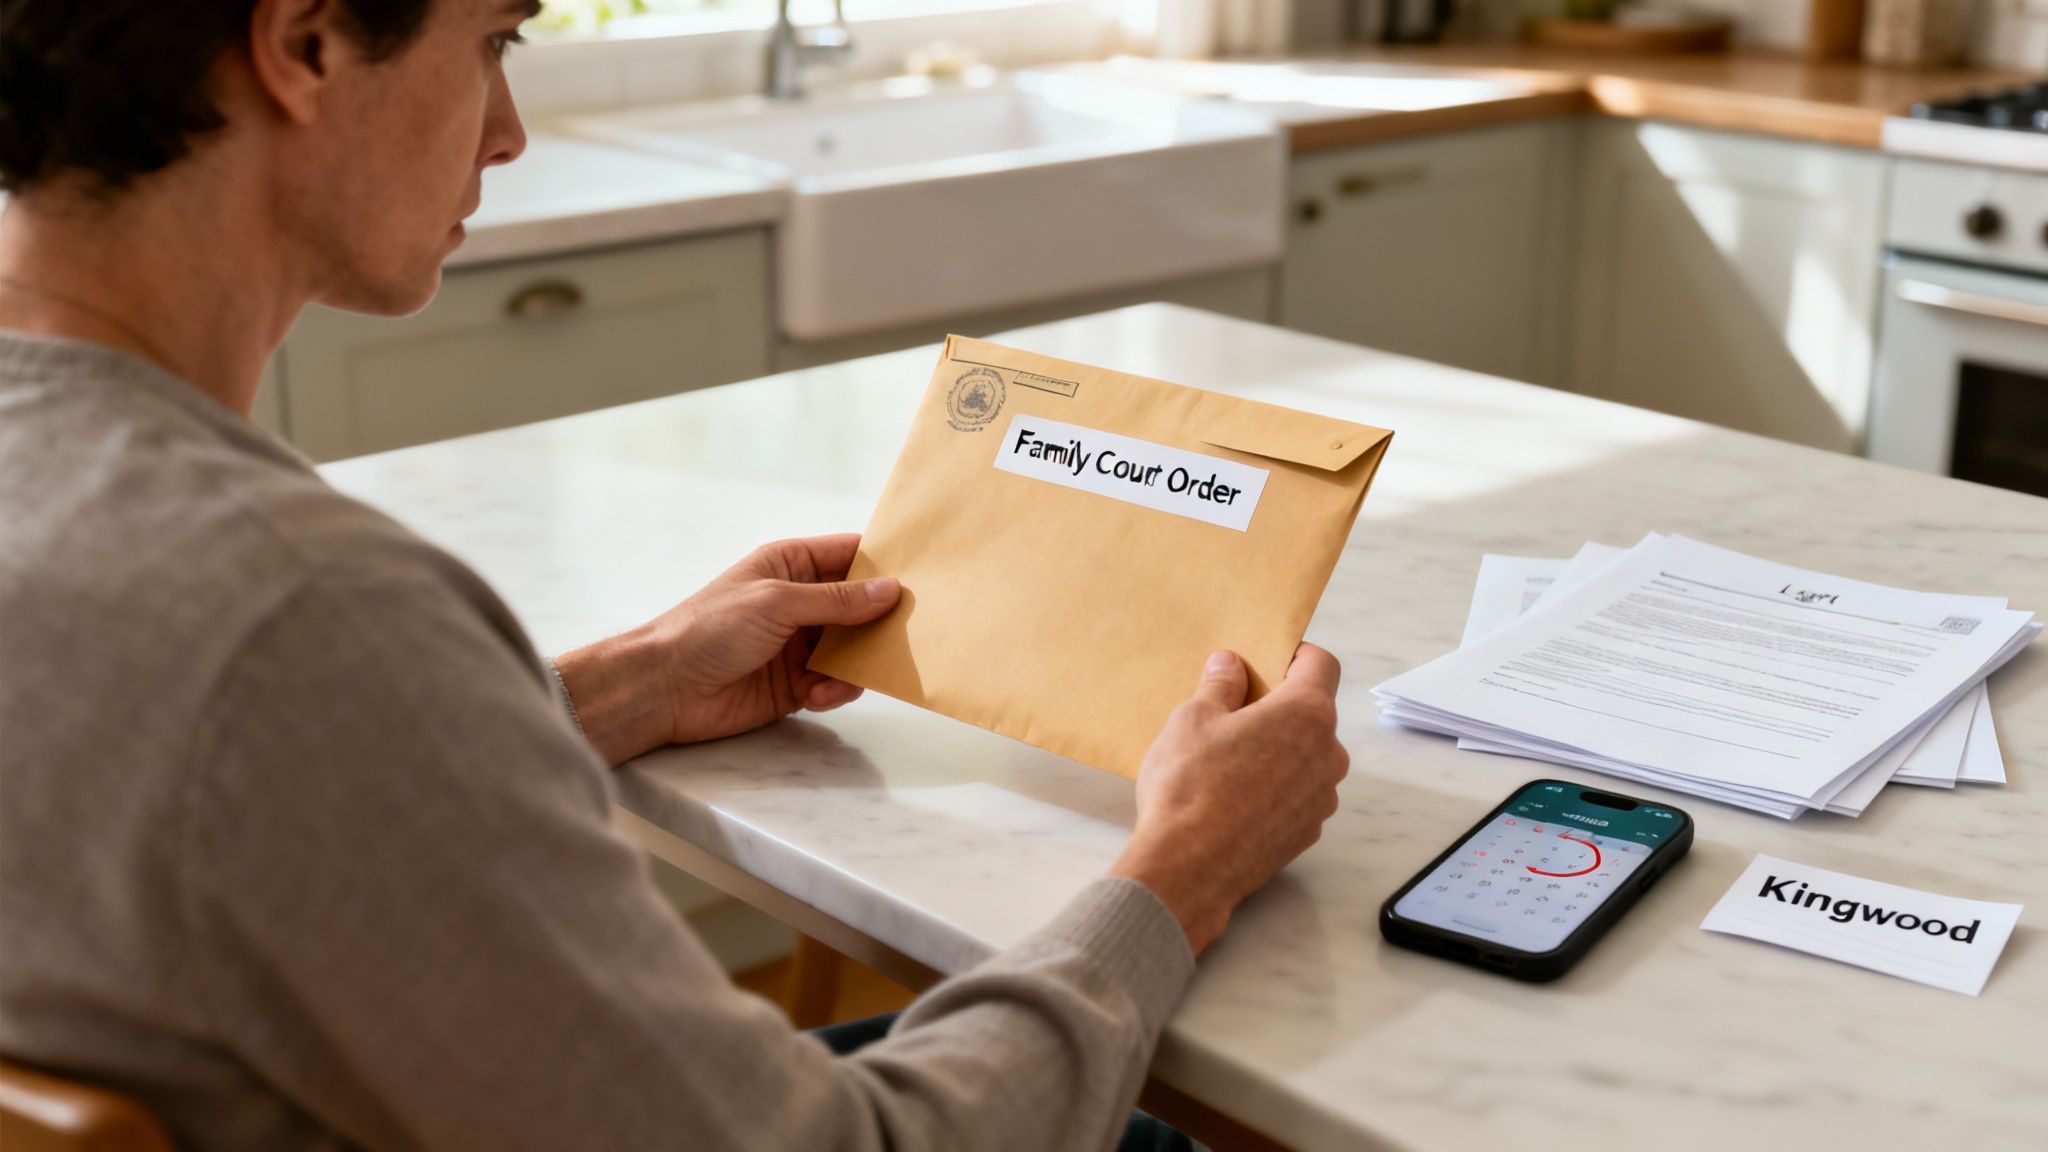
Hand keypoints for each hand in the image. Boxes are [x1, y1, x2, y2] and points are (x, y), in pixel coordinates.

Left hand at [553, 534, 899, 764]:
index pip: (850, 555)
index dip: (885, 562)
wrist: (665, 688)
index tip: (926, 573)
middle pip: (860, 605)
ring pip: (853, 649)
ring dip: (858, 663)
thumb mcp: (777, 602)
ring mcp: (798, 644)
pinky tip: (817, 695)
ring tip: (847, 675)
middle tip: (911, 633)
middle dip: (882, 619)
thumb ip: (837, 600)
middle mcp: (799, 602)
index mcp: (790, 565)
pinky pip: (835, 683)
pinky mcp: (796, 684)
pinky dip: (835, 690)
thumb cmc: (709, 629)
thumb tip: (891, 589)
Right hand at [1109, 644, 1348, 953]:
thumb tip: (1230, 665)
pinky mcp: (1307, 832)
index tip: (1269, 658)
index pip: (1321, 664)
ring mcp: (1321, 798)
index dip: (1295, 655)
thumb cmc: (1190, 787)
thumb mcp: (1192, 719)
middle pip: (1313, 713)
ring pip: (1306, 757)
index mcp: (1307, 715)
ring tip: (1228, 761)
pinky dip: (1275, 787)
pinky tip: (1234, 797)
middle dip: (1279, 707)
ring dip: (1278, 750)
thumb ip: (1219, 685)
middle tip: (1233, 713)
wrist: (1188, 869)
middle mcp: (1327, 756)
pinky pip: (1297, 794)